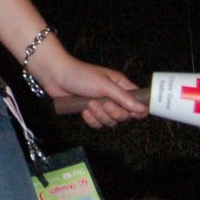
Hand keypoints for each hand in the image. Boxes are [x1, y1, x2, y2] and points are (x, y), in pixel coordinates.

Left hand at [30, 46, 146, 128]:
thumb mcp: (104, 85)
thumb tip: (143, 110)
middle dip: (114, 113)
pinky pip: (97, 123)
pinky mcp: (90, 112)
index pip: (138, 103)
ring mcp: (101, 105)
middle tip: (103, 104)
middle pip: (124, 116)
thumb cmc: (81, 75)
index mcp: (121, 86)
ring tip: (89, 104)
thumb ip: (124, 98)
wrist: (55, 76)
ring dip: (100, 116)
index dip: (137, 111)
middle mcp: (114, 96)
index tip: (131, 113)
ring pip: (110, 121)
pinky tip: (83, 111)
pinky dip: (91, 120)